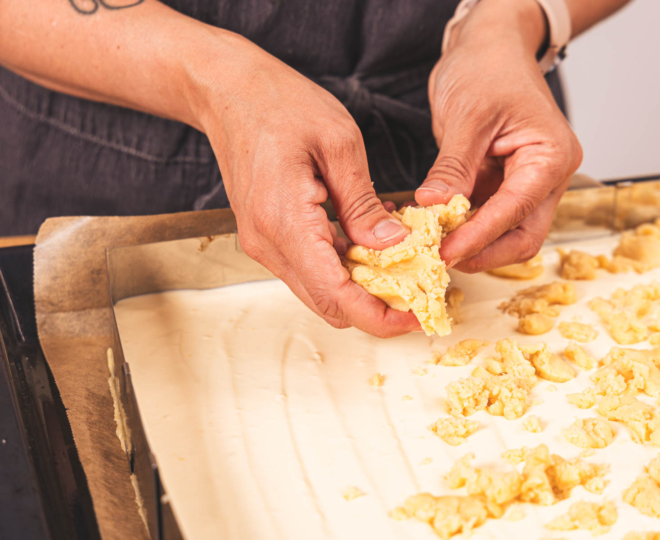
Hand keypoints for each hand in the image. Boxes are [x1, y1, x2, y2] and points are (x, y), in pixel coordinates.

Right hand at [193, 35, 420, 336]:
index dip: (378, 316)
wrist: (227, 92)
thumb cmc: (280, 104)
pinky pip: (309, 268)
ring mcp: (263, 243)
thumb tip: (394, 244)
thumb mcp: (339, 143)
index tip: (414, 317)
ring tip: (402, 265)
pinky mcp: (267, 236)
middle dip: (375, 310)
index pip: (335, 294)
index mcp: (285, 221)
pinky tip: (371, 244)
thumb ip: (363, 202)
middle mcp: (267, 243)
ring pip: (319, 291)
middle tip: (418, 294)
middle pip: (327, 304)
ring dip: (361, 289)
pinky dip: (343, 268)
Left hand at [417, 0, 581, 271]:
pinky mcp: (503, 185)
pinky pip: (488, 217)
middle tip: (440, 259)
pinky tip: (438, 230)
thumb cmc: (489, 67)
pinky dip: (465, 228)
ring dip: (473, 244)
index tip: (445, 252)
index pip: (516, 210)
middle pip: (523, 236)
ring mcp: (527, 184)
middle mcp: (548, 177)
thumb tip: (434, 207)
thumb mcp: (467, 115)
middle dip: (483, 252)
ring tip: (434, 247)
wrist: (490, 46)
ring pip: (507, 233)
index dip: (480, 236)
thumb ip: (453, 166)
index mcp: (551, 157)